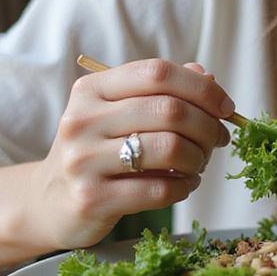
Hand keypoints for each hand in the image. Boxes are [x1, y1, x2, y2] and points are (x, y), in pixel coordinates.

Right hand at [27, 58, 233, 249]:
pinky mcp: (92, 199)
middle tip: (218, 140)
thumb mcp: (119, 114)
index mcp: (91, 90)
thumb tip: (206, 78)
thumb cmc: (97, 152)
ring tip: (198, 165)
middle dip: (208, 126)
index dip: (201, 88)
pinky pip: (160, 190)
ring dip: (199, 159)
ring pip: (170, 149)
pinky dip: (184, 187)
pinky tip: (182, 186)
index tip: (226, 107)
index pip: (157, 73)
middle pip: (170, 110)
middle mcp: (82, 120)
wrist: (50, 202)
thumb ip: (160, 93)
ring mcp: (83, 161)